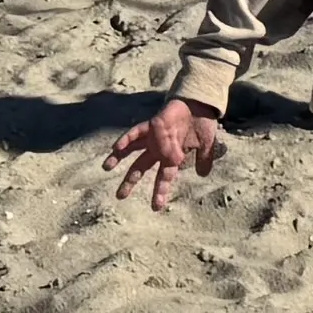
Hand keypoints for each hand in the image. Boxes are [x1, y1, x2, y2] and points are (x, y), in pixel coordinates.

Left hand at [106, 98, 223, 208]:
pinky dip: (125, 139)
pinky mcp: (151, 125)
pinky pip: (135, 133)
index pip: (164, 178)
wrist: (200, 104)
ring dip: (118, 158)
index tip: (156, 208)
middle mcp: (158, 150)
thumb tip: (203, 175)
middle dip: (130, 182)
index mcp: (172, 157)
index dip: (160, 192)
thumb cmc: (203, 124)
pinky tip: (116, 147)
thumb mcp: (206, 145)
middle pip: (140, 168)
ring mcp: (153, 138)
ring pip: (132, 150)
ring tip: (105, 167)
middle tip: (119, 196)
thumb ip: (204, 160)